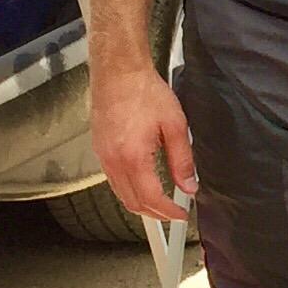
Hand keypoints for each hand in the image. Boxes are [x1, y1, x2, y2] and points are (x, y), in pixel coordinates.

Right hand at [92, 68, 196, 221]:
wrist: (118, 72)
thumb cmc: (144, 91)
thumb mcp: (175, 125)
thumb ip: (182, 160)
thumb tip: (188, 185)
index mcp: (133, 157)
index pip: (151, 198)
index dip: (168, 213)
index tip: (181, 215)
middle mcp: (113, 161)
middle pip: (132, 203)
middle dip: (155, 215)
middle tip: (173, 214)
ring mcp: (103, 156)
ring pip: (120, 194)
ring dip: (141, 204)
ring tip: (161, 203)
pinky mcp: (99, 149)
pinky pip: (112, 180)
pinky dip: (128, 190)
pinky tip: (143, 184)